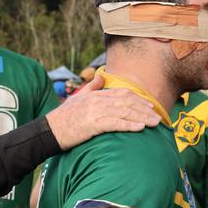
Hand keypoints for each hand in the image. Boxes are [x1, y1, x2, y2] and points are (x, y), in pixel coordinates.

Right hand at [45, 75, 161, 149]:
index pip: (124, 94)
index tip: (151, 107)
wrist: (48, 131)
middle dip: (145, 110)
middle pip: (128, 103)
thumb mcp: (78, 97)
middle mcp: (99, 100)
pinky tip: (140, 128)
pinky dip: (129, 125)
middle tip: (158, 117)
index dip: (140, 100)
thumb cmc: (64, 117)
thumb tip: (101, 76)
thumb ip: (92, 86)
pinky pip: (115, 123)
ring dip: (142, 118)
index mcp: (97, 94)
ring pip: (125, 112)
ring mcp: (96, 111)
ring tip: (154, 123)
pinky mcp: (93, 124)